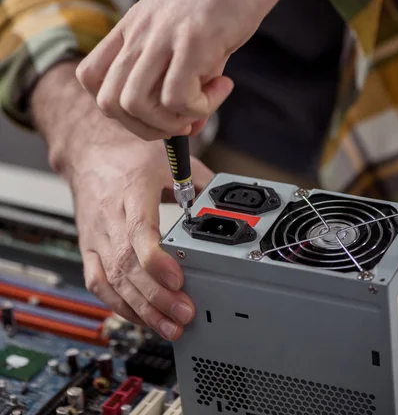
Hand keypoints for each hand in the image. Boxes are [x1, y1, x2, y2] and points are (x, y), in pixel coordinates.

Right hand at [32, 63, 213, 339]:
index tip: (179, 279)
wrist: (89, 152)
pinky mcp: (88, 248)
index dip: (157, 260)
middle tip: (185, 314)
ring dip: (142, 309)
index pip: (139, 231)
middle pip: (128, 264)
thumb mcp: (169, 160)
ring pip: (113, 280)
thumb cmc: (128, 155)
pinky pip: (99, 284)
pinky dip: (120, 305)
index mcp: (133, 190)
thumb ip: (199, 183)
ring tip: (170, 327)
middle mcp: (110, 216)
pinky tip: (142, 318)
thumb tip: (226, 205)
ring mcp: (97, 235)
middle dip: (157, 296)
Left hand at [76, 0, 290, 139]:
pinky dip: (198, 108)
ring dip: (168, 122)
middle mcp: (139, 33)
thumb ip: (183, 75)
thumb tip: (188, 122)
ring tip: (199, 107)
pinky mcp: (194, 40)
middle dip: (145, 127)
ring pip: (134, 104)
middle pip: (109, 103)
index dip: (118, 107)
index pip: (91, 78)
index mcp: (132, 27)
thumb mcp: (188, 30)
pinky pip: (177, 98)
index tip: (153, 109)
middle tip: (181, 119)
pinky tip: (221, 87)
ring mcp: (163, 36)